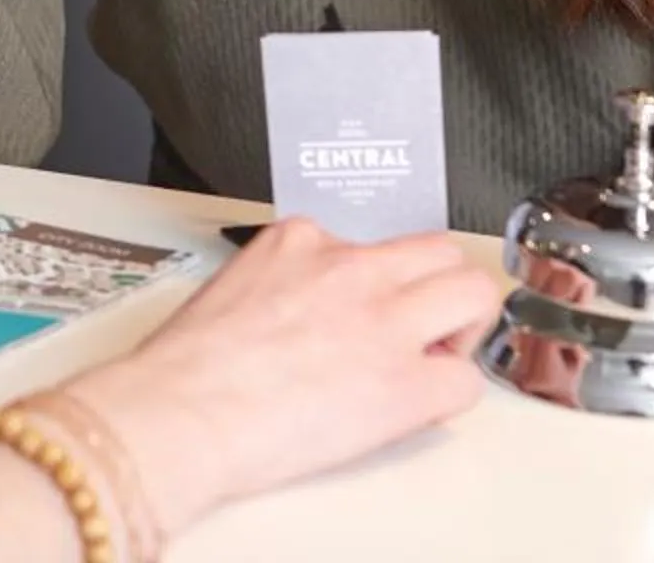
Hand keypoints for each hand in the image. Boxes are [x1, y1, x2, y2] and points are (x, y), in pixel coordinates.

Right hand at [50, 217, 503, 541]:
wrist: (179, 411)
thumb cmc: (185, 369)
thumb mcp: (233, 289)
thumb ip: (285, 284)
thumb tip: (307, 316)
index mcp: (301, 241)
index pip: (370, 243)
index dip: (377, 283)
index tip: (364, 311)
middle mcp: (351, 268)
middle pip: (440, 251)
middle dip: (438, 289)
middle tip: (420, 327)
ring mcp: (384, 320)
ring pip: (474, 294)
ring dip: (461, 327)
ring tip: (433, 359)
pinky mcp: (404, 382)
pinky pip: (465, 381)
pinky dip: (447, 396)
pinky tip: (413, 408)